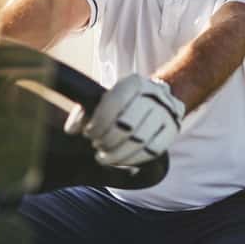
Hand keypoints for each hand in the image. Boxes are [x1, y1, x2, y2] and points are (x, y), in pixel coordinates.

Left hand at [64, 74, 184, 167]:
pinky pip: (153, 150)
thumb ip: (85, 111)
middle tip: (97, 147)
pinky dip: (133, 159)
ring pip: (140, 141)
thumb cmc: (123, 101)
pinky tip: (121, 161)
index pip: (115, 102)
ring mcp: (166, 112)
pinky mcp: (173, 130)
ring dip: (118, 154)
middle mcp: (154, 94)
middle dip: (108, 141)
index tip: (89, 134)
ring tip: (105, 157)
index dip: (99, 122)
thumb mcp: (104, 98)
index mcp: (134, 82)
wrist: (156, 99)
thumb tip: (71, 130)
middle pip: (128, 125)